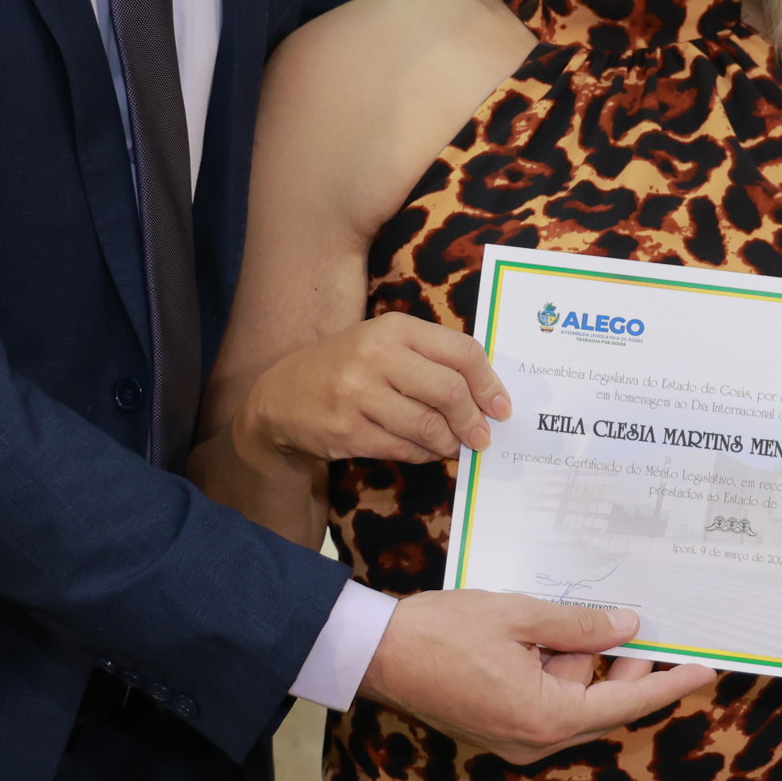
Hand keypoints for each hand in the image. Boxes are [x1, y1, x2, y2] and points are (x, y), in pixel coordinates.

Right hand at [238, 314, 511, 465]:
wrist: (279, 396)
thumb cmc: (346, 366)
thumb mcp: (383, 343)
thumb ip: (430, 358)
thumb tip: (485, 393)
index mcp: (394, 327)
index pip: (460, 351)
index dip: (489, 382)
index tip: (502, 406)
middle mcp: (376, 355)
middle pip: (449, 391)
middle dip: (474, 420)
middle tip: (483, 437)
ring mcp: (358, 394)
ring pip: (428, 426)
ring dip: (450, 442)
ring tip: (454, 446)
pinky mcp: (347, 431)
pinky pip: (403, 448)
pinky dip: (423, 453)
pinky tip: (426, 450)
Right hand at [360, 589, 717, 765]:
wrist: (376, 654)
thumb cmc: (443, 631)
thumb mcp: (521, 616)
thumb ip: (580, 625)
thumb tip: (629, 628)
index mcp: (547, 716)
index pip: (627, 702)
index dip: (670, 683)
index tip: (707, 671)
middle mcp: (536, 740)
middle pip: (603, 703)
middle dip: (624, 664)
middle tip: (650, 622)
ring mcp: (516, 739)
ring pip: (575, 699)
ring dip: (583, 661)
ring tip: (583, 615)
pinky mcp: (499, 728)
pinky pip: (549, 700)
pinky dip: (559, 669)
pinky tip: (557, 633)